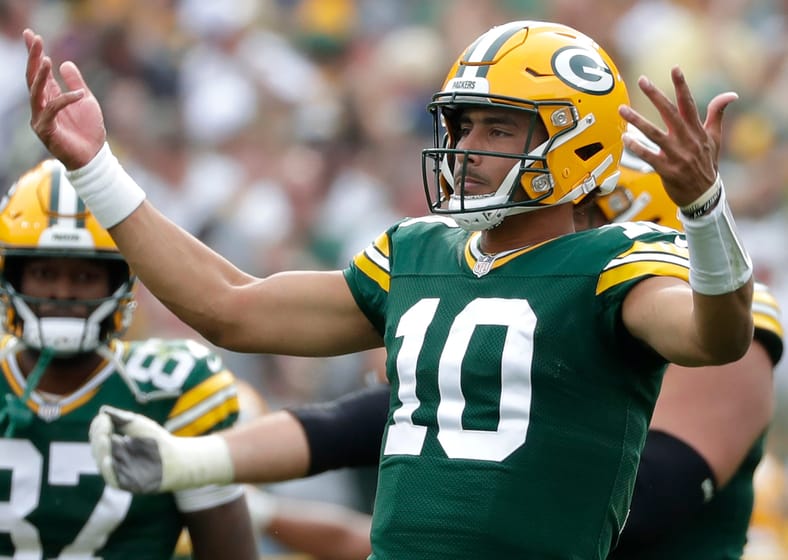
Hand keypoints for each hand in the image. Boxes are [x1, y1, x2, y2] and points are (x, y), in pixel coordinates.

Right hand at [24, 28, 106, 169]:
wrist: (94, 157)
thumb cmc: (89, 131)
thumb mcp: (87, 101)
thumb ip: (76, 82)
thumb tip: (65, 63)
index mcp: (51, 98)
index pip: (39, 73)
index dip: (34, 54)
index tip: (31, 35)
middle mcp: (42, 106)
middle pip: (33, 78)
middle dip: (32, 57)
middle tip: (34, 38)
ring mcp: (41, 118)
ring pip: (36, 92)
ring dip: (40, 75)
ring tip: (44, 59)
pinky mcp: (46, 130)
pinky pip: (53, 110)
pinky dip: (66, 100)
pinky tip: (79, 94)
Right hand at [89, 405, 234, 492]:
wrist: (177, 457)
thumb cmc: (158, 440)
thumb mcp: (138, 425)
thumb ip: (121, 418)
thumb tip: (103, 410)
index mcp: (114, 445)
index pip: (99, 436)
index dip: (98, 427)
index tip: (103, 417)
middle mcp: (113, 458)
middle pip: (98, 448)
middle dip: (98, 437)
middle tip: (104, 426)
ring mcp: (118, 471)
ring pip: (102, 462)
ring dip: (101, 451)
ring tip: (105, 439)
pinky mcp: (125, 483)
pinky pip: (112, 478)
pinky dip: (108, 469)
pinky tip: (107, 459)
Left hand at [618, 66, 736, 206]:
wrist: (704, 196)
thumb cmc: (707, 164)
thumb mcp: (715, 139)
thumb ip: (717, 115)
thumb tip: (731, 94)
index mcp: (697, 131)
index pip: (689, 103)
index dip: (682, 86)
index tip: (675, 68)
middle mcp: (687, 140)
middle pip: (670, 113)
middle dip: (655, 95)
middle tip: (642, 80)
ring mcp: (677, 155)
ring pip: (654, 134)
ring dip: (637, 121)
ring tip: (622, 109)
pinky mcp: (667, 170)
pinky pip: (649, 156)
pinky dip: (637, 147)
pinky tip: (625, 138)